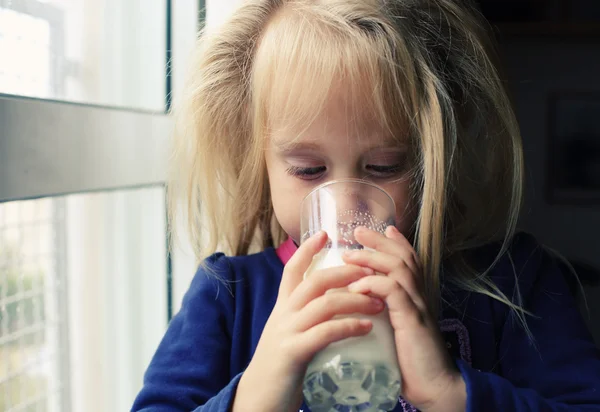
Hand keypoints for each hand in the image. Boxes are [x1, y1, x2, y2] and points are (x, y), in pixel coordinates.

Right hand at [232, 232, 385, 411]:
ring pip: (324, 304)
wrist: (259, 398)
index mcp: (282, 307)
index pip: (292, 270)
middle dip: (346, 273)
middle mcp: (283, 314)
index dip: (307, 250)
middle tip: (372, 272)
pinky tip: (367, 327)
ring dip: (356, 300)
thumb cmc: (282, 364)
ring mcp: (286, 332)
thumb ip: (305, 316)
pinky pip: (324, 333)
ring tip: (379, 303)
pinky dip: (349, 326)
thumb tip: (330, 301)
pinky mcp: (293, 353)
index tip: (326, 234)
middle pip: (315, 281)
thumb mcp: (289, 332)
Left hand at [342, 226, 466, 411]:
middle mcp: (419, 296)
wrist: (434, 386)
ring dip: (372, 258)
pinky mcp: (412, 320)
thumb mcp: (395, 330)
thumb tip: (361, 303)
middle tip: (357, 230)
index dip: (395, 242)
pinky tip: (356, 285)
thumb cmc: (411, 361)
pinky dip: (373, 284)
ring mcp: (418, 306)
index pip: (408, 260)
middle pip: (403, 256)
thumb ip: (385, 313)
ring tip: (349, 255)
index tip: (380, 227)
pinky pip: (394, 291)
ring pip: (398, 268)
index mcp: (415, 297)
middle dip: (379, 241)